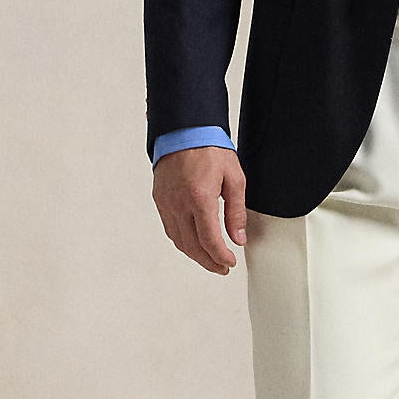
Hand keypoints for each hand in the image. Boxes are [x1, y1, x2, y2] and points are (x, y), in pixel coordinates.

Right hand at [152, 145, 246, 274]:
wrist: (184, 130)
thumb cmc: (210, 149)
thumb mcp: (234, 178)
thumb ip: (236, 211)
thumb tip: (238, 238)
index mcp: (199, 198)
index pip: (209, 240)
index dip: (221, 257)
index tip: (230, 263)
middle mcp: (179, 204)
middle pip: (192, 246)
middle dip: (209, 262)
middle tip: (222, 268)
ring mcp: (166, 203)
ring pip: (179, 240)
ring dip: (195, 255)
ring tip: (210, 260)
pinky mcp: (160, 199)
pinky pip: (170, 228)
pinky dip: (182, 241)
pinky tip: (193, 243)